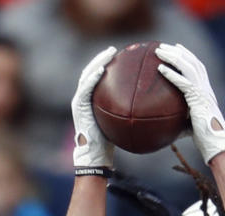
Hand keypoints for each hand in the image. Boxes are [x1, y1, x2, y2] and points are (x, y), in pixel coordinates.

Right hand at [71, 45, 116, 170]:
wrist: (95, 156)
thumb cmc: (109, 145)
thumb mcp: (119, 124)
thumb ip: (125, 113)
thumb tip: (146, 109)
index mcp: (90, 101)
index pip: (96, 78)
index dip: (105, 65)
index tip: (117, 57)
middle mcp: (82, 98)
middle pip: (90, 71)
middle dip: (101, 58)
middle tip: (114, 50)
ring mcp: (79, 101)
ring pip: (86, 75)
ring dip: (97, 62)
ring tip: (108, 54)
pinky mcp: (78, 106)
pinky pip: (85, 88)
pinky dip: (92, 78)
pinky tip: (101, 70)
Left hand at [109, 178, 208, 215]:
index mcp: (149, 209)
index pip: (132, 197)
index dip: (121, 191)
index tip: (108, 184)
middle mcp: (155, 204)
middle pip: (138, 190)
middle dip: (125, 181)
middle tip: (112, 172)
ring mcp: (163, 207)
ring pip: (147, 193)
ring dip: (134, 186)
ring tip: (122, 180)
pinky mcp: (170, 214)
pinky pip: (159, 205)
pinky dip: (150, 199)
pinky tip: (140, 195)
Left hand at [155, 42, 224, 163]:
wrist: (217, 145)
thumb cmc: (205, 140)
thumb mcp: (191, 126)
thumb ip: (181, 120)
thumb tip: (165, 124)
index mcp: (206, 92)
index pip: (198, 68)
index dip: (188, 56)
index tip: (177, 48)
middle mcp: (206, 89)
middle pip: (192, 62)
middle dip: (177, 52)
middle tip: (163, 46)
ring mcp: (203, 93)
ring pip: (188, 67)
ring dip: (172, 57)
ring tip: (159, 52)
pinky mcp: (198, 100)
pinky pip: (183, 83)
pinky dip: (172, 75)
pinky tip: (160, 69)